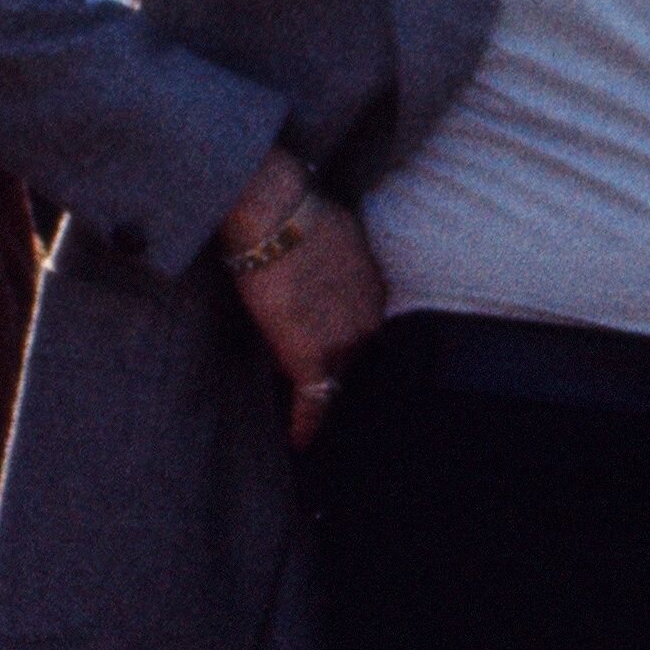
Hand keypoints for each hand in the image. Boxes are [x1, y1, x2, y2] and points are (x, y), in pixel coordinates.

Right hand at [217, 152, 382, 448]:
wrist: (273, 211)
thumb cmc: (294, 207)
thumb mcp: (336, 229)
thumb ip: (340, 253)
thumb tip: (326, 252)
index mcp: (376, 289)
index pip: (369, 325)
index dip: (357, 339)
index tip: (353, 353)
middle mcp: (371, 320)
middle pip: (361, 354)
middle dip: (351, 367)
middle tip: (341, 391)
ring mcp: (345, 341)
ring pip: (340, 375)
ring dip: (328, 388)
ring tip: (319, 413)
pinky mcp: (312, 356)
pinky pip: (315, 399)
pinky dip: (307, 422)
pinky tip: (302, 442)